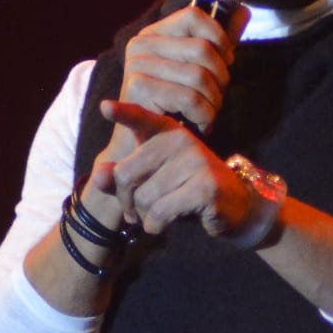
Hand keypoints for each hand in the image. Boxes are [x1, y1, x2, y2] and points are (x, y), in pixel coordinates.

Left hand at [95, 101, 253, 237]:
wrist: (234, 207)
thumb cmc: (186, 191)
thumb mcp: (151, 181)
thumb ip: (121, 178)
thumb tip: (98, 176)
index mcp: (166, 131)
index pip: (141, 119)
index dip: (123, 114)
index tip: (105, 107)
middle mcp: (180, 139)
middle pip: (126, 173)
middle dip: (126, 200)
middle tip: (135, 212)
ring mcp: (195, 160)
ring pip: (144, 197)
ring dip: (144, 216)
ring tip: (156, 218)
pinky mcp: (205, 187)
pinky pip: (161, 211)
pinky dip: (156, 225)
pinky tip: (165, 225)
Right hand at [125, 2, 246, 126]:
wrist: (145, 145)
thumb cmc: (175, 106)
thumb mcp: (199, 68)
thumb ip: (220, 41)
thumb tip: (244, 11)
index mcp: (154, 34)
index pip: (194, 16)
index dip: (219, 37)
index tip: (226, 60)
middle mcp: (141, 44)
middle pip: (202, 49)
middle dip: (221, 77)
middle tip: (218, 96)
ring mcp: (137, 66)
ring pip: (199, 76)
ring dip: (214, 101)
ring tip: (210, 113)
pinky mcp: (138, 90)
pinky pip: (189, 98)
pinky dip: (204, 115)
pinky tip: (202, 124)